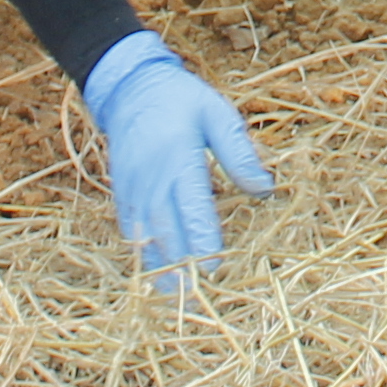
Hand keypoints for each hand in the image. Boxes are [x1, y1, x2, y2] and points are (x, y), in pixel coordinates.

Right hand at [84, 31, 271, 281]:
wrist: (130, 87)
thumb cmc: (181, 100)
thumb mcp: (216, 114)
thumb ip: (239, 153)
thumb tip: (265, 190)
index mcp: (178, 158)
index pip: (191, 206)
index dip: (201, 238)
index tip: (213, 266)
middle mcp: (152, 178)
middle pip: (166, 230)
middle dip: (181, 265)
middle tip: (196, 299)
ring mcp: (133, 188)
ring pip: (146, 236)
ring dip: (160, 267)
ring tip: (176, 298)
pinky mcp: (122, 192)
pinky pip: (131, 228)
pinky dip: (143, 252)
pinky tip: (156, 272)